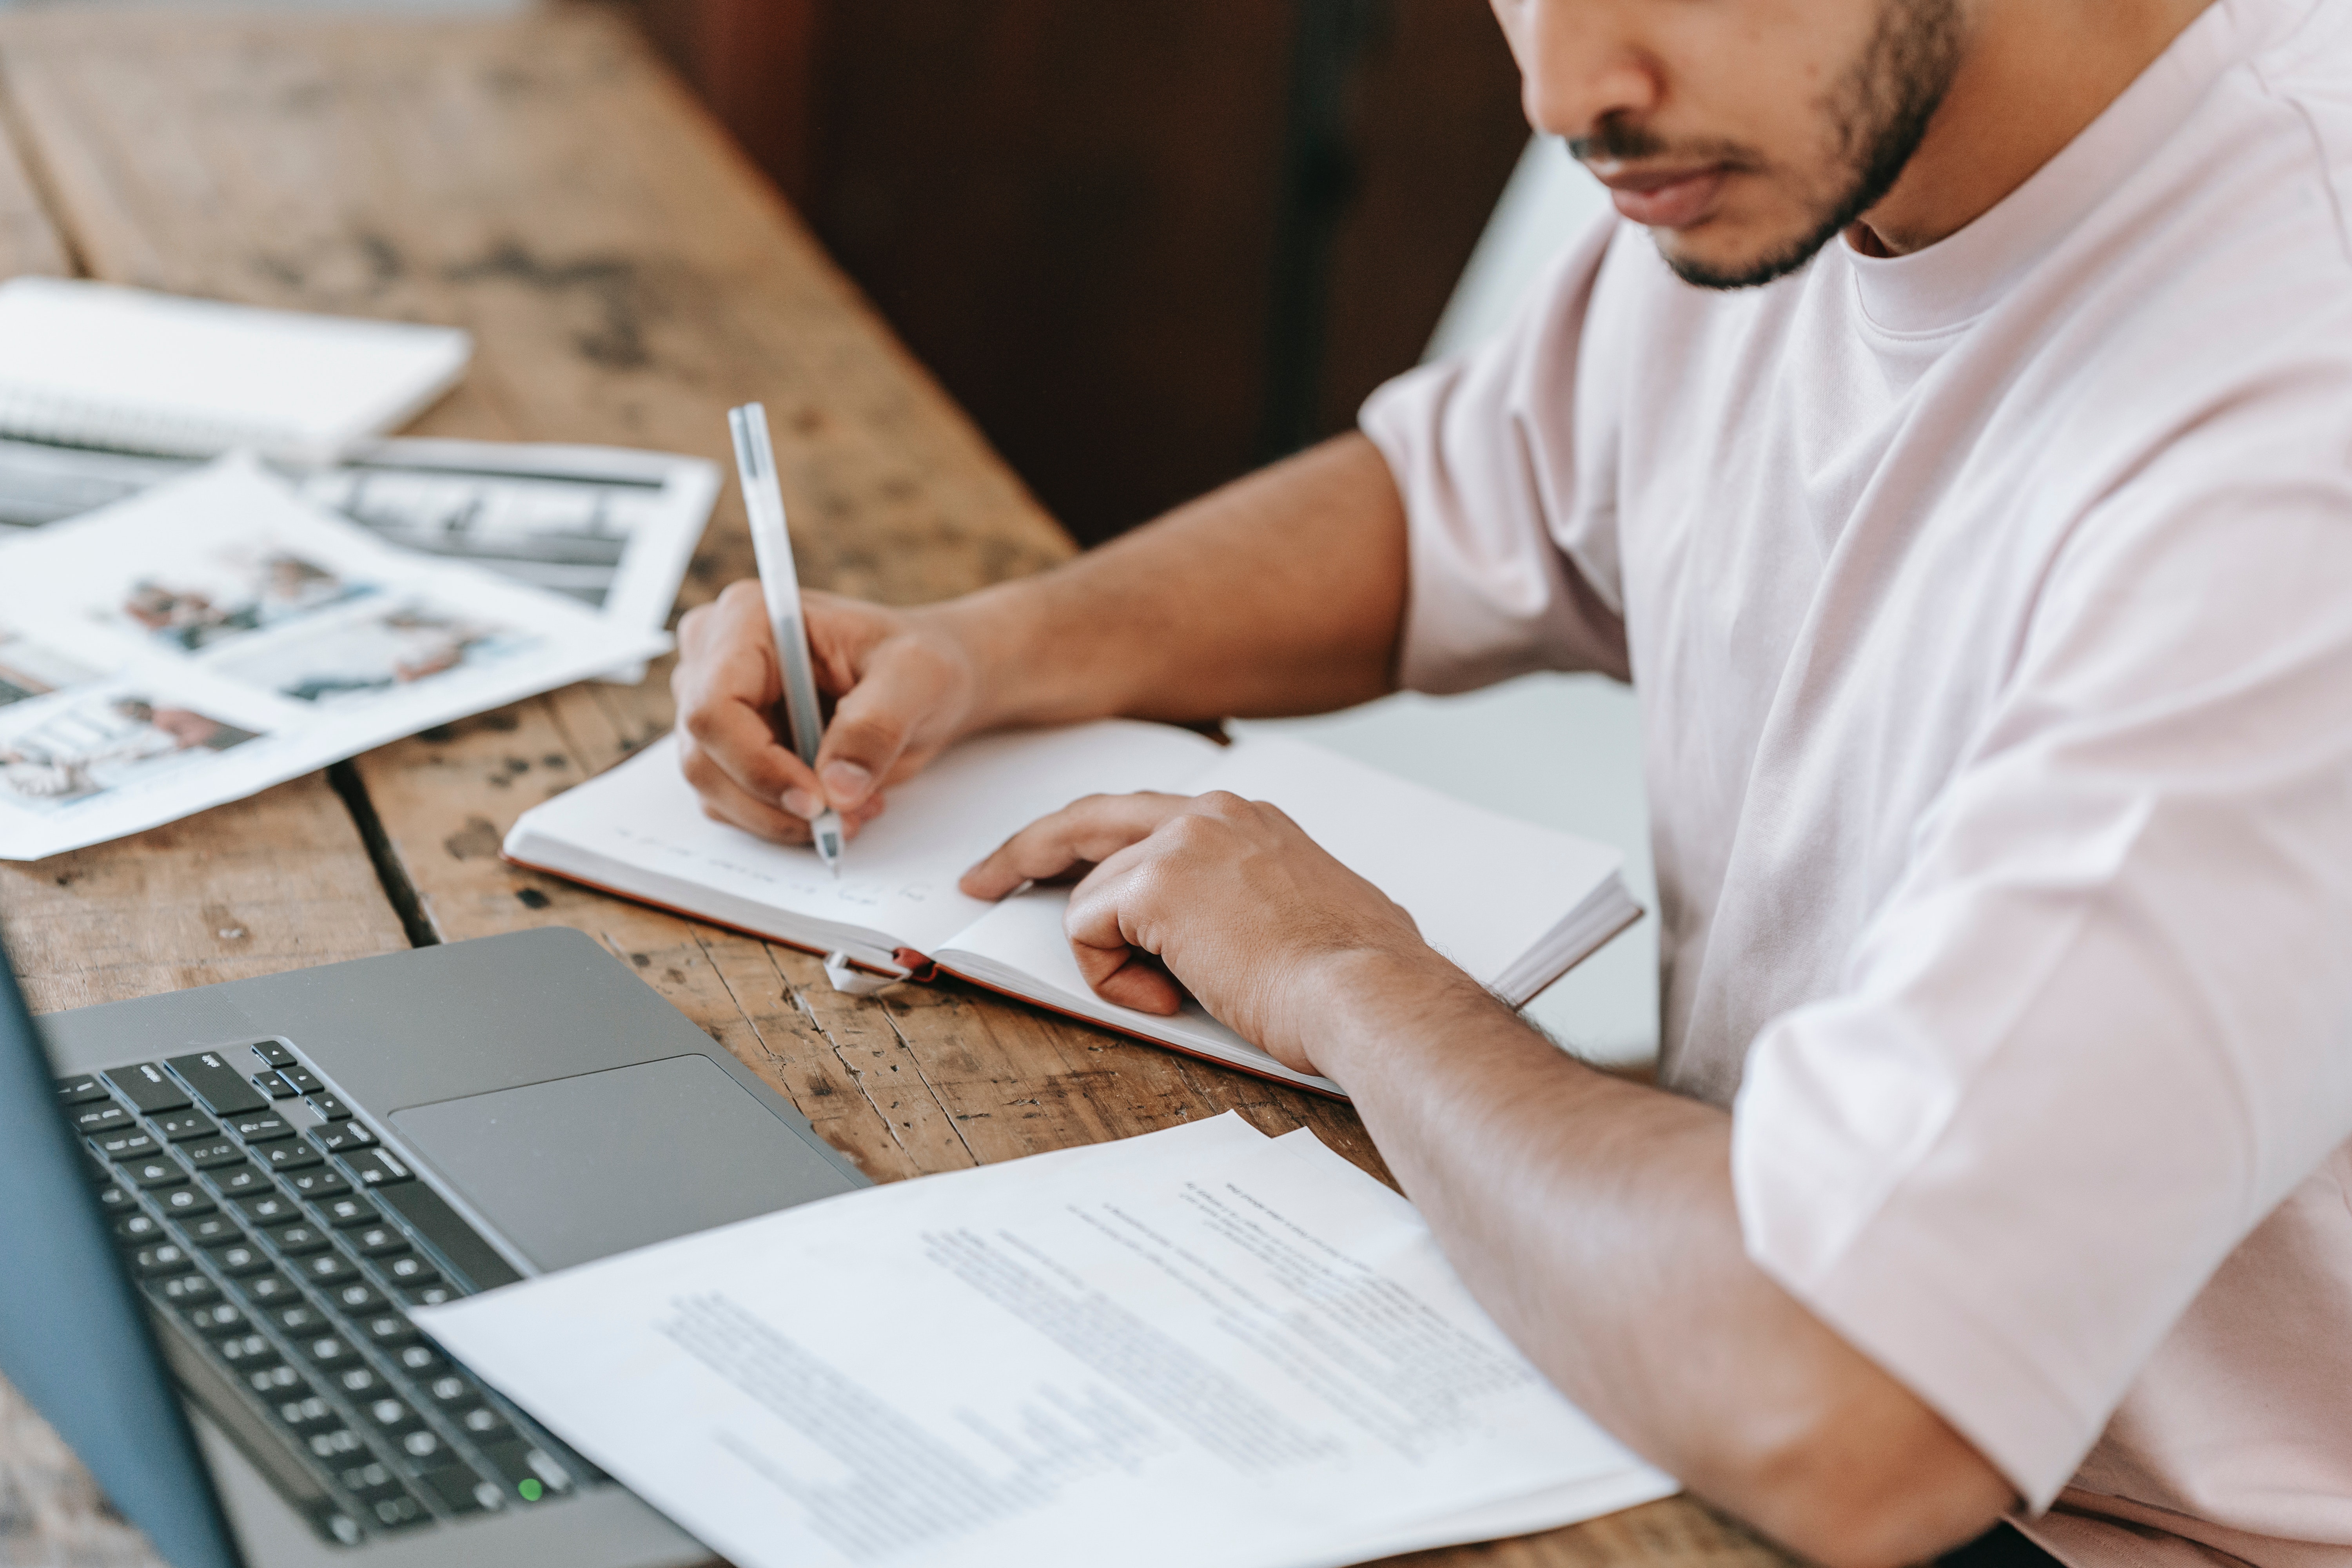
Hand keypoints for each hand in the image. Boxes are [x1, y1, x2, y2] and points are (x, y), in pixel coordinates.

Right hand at [672, 582, 979, 843]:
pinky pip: (731, 804)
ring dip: (781, 818)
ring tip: (852, 809)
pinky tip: (835, 805)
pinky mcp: (726, 748)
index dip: (756, 764)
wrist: (919, 684)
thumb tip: (837, 789)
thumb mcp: (915, 679)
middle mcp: (714, 658)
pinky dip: (780, 820)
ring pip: (713, 789)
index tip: (816, 801)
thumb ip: (875, 726)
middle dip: (772, 802)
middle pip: (703, 755)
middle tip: (842, 818)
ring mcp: (714, 706)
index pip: (714, 706)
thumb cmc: (916, 661)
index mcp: (748, 619)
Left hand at [958, 791, 1451, 1076]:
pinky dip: (1112, 977)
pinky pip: (1088, 932)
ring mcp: (1181, 843)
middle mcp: (1211, 814)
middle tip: (984, 880)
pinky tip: (1171, 997)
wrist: (1370, 995)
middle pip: (1088, 819)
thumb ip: (1263, 903)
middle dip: (1026, 849)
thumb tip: (1257, 933)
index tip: (1054, 866)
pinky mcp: (1154, 885)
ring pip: (1090, 897)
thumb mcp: (1310, 915)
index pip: (1144, 816)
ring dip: (1113, 959)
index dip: (1090, 843)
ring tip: (1179, 995)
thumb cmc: (1353, 977)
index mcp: (1248, 821)